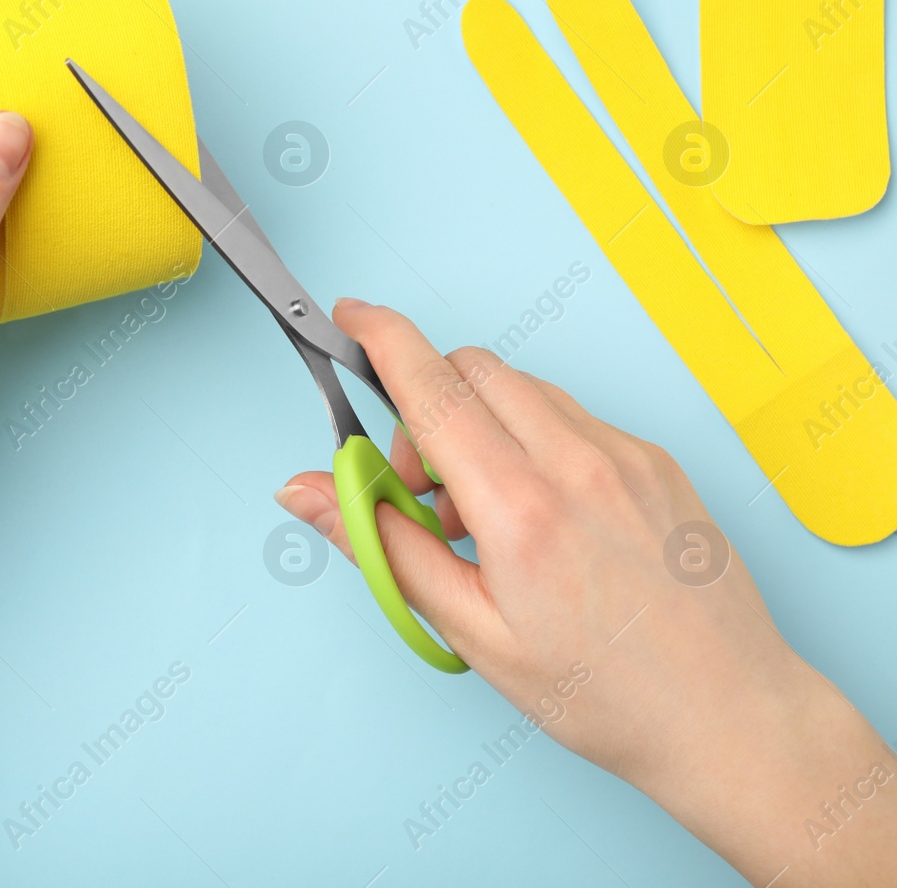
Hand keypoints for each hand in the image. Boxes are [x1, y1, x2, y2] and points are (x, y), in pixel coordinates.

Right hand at [275, 299, 895, 885]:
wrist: (730, 718)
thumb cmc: (604, 695)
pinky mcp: (658, 462)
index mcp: (522, 510)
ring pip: (524, 391)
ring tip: (483, 516)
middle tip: (420, 486)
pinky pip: (573, 418)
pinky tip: (540, 517)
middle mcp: (579, 464)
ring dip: (480, 423)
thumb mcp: (470, 632)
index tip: (351, 316)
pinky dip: (534, 442)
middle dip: (427, 402)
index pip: (433, 388)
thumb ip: (381, 545)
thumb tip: (304, 491)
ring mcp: (627, 456)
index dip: (381, 339)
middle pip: (474, 370)